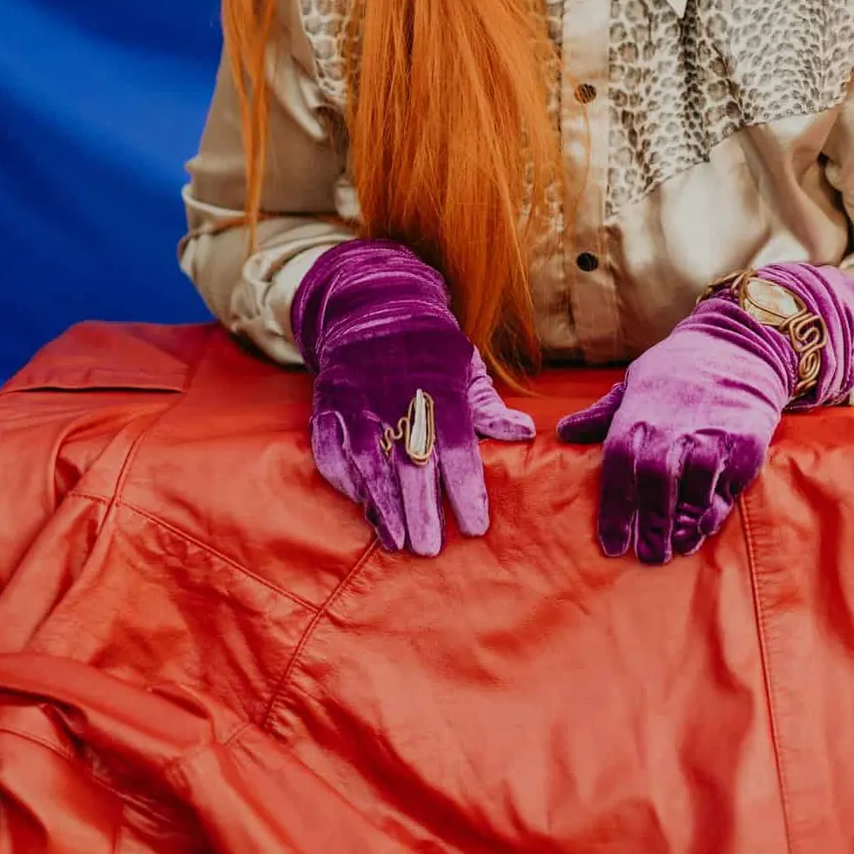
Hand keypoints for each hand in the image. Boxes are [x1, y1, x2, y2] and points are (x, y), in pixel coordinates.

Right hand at [292, 241, 533, 555]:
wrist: (375, 305)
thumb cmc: (430, 346)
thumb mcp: (466, 366)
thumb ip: (490, 406)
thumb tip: (525, 433)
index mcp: (441, 391)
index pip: (458, 450)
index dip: (466, 492)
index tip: (476, 526)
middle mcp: (399, 400)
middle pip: (412, 467)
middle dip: (422, 512)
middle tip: (431, 549)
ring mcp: (359, 404)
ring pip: (370, 467)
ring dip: (383, 509)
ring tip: (397, 542)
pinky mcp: (328, 407)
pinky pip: (332, 454)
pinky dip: (346, 483)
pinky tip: (364, 505)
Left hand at [557, 263, 853, 564]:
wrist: (738, 344)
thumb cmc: (679, 369)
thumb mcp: (635, 382)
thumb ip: (602, 414)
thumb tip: (564, 432)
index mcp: (639, 412)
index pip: (618, 463)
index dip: (615, 508)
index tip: (612, 546)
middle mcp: (673, 423)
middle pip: (654, 479)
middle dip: (650, 523)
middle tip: (648, 557)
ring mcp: (710, 431)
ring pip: (693, 483)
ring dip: (684, 520)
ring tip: (676, 547)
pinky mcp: (744, 439)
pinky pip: (728, 481)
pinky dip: (715, 506)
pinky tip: (705, 525)